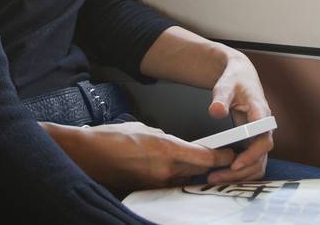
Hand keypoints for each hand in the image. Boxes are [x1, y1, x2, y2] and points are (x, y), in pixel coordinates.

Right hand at [46, 121, 235, 191]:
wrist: (86, 155)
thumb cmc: (111, 137)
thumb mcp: (145, 129)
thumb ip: (165, 138)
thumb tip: (176, 145)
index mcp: (166, 149)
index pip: (205, 157)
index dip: (223, 157)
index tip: (233, 154)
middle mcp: (164, 170)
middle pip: (199, 170)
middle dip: (211, 165)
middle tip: (222, 160)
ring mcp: (155, 184)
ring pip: (184, 179)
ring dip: (193, 173)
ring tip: (200, 167)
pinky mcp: (146, 191)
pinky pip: (168, 185)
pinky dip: (175, 179)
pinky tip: (175, 174)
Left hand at [204, 51, 273, 183]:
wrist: (242, 77)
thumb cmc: (235, 80)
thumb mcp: (225, 85)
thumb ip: (220, 97)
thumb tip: (216, 112)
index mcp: (260, 110)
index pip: (263, 135)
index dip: (252, 152)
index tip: (235, 163)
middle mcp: (265, 127)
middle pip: (262, 155)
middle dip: (241, 169)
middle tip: (216, 177)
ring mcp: (261, 136)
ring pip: (259, 163)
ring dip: (240, 175)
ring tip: (215, 179)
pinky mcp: (255, 142)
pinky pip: (253, 163)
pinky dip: (241, 173)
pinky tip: (222, 175)